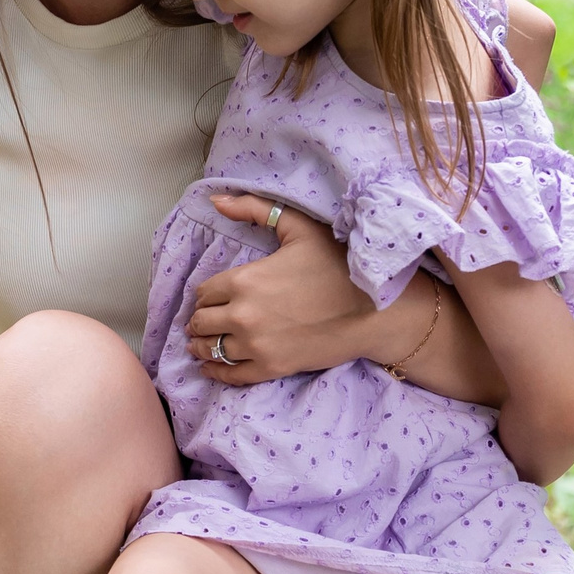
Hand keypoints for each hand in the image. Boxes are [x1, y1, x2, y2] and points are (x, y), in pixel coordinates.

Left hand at [185, 194, 391, 385]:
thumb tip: (215, 199)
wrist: (373, 310)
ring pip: (209, 349)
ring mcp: (256, 345)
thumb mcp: (298, 228)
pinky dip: (216, 371)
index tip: (213, 297)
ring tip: (202, 343)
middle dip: (202, 319)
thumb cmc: (337, 265)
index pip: (204, 293)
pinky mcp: (271, 368)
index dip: (207, 294)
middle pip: (201, 322)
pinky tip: (211, 366)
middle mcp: (243, 314)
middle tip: (206, 320)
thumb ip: (254, 210)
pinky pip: (230, 375)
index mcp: (245, 280)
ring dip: (201, 345)